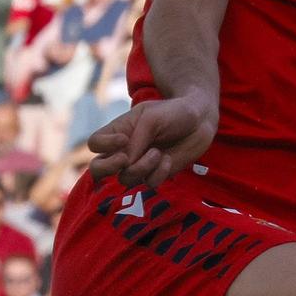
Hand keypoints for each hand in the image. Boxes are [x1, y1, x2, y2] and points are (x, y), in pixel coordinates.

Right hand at [87, 92, 216, 186]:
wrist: (200, 121)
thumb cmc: (173, 113)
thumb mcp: (151, 119)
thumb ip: (136, 140)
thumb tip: (126, 164)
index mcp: (118, 131)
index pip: (95, 143)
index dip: (104, 145)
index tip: (124, 139)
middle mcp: (124, 150)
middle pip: (98, 168)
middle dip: (108, 167)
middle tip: (125, 160)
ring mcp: (139, 164)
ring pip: (126, 178)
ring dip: (142, 167)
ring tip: (158, 153)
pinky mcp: (157, 174)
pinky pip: (149, 182)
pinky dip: (159, 173)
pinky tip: (168, 159)